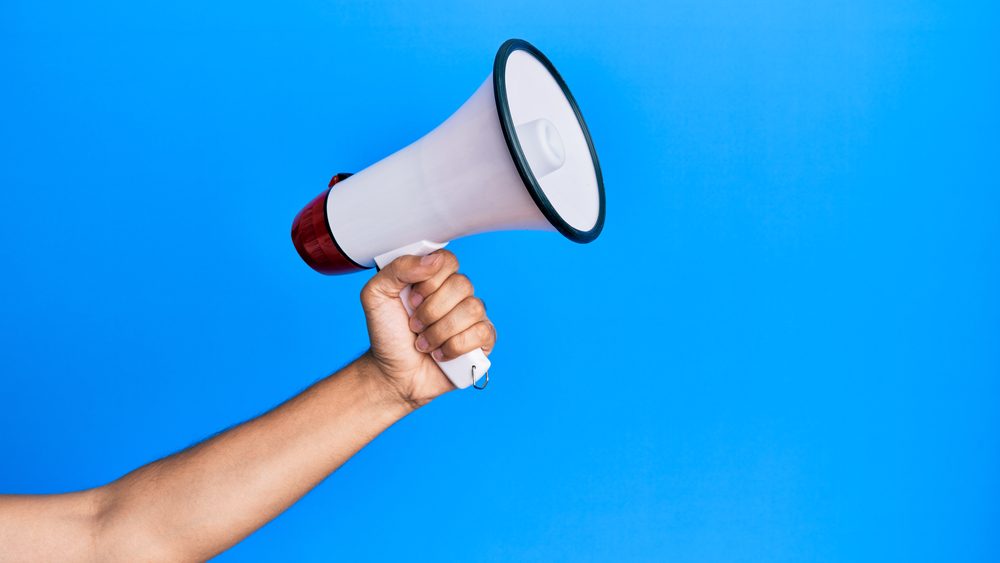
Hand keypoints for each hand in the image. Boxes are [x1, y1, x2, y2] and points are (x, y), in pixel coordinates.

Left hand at [359, 250, 495, 407]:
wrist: (391, 373)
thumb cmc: (387, 333)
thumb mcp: (376, 294)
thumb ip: (399, 268)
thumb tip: (432, 260)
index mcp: (434, 278)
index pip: (448, 261)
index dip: (430, 281)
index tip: (411, 299)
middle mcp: (456, 294)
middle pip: (462, 285)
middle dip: (431, 311)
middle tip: (414, 325)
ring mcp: (471, 317)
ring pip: (472, 309)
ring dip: (440, 331)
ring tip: (424, 343)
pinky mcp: (481, 341)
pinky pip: (482, 332)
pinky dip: (455, 346)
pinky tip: (440, 354)